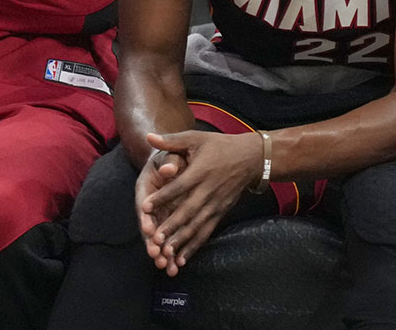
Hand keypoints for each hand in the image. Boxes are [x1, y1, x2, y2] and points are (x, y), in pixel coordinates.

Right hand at [135, 149, 187, 270]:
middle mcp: (149, 205)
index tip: (147, 229)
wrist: (173, 160)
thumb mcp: (169, 154)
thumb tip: (169, 168)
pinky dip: (173, 251)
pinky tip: (178, 265)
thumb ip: (169, 162)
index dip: (145, 217)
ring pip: (158, 236)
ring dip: (162, 252)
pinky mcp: (168, 221)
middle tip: (157, 256)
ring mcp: (158, 214)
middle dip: (152, 242)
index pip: (144, 204)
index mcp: (145, 188)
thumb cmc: (170, 155)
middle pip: (148, 226)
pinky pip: (169, 238)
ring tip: (168, 267)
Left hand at [140, 130, 263, 275]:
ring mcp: (216, 204)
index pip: (178, 186)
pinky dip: (194, 246)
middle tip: (155, 239)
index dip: (162, 197)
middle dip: (171, 226)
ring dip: (182, 240)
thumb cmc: (220, 146)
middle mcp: (208, 190)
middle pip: (188, 211)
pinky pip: (206, 231)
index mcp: (201, 171)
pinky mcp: (220, 213)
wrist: (251, 158)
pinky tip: (182, 259)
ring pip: (197, 225)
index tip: (144, 207)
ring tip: (167, 253)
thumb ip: (171, 140)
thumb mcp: (196, 138)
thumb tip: (148, 135)